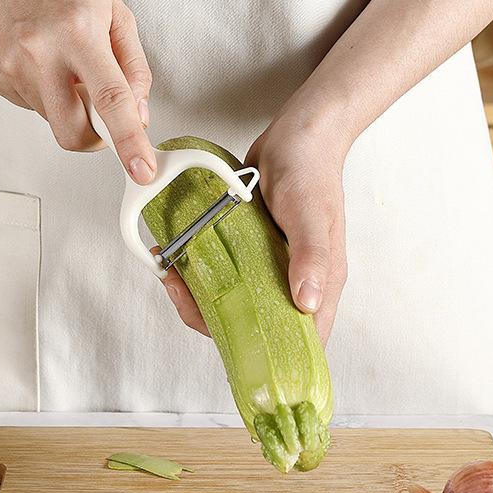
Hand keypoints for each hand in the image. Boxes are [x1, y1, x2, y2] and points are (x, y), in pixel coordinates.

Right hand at [0, 0, 155, 182]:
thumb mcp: (117, 14)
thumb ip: (134, 69)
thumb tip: (139, 117)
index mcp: (78, 32)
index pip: (110, 100)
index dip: (129, 141)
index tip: (143, 172)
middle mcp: (40, 51)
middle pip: (73, 132)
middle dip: (94, 139)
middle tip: (101, 115)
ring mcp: (11, 67)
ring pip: (53, 120)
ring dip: (67, 104)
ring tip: (62, 61)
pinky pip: (32, 107)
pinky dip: (45, 93)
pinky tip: (40, 59)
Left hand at [159, 105, 349, 345]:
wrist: (296, 134)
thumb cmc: (312, 172)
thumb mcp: (310, 215)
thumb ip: (311, 258)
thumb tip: (308, 302)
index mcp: (319, 285)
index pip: (301, 341)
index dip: (271, 357)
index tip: (232, 350)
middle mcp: (295, 281)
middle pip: (256, 324)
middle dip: (214, 319)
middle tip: (183, 295)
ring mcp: (270, 266)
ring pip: (233, 299)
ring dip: (200, 294)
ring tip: (173, 274)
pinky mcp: (249, 248)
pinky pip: (223, 270)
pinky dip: (199, 269)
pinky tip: (178, 257)